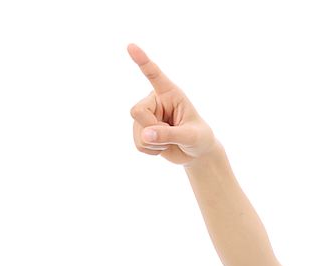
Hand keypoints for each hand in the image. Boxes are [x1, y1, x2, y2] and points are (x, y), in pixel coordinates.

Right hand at [127, 43, 218, 165]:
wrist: (196, 154)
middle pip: (137, 111)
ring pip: (137, 131)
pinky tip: (163, 147)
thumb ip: (170, 134)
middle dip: (152, 128)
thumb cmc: (199, 138)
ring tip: (171, 140)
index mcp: (170, 93)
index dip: (142, 61)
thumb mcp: (190, 136)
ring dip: (155, 143)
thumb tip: (145, 135)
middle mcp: (155, 101)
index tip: (130, 46)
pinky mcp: (142, 131)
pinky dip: (151, 150)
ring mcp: (147, 116)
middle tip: (171, 134)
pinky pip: (138, 143)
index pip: (154, 75)